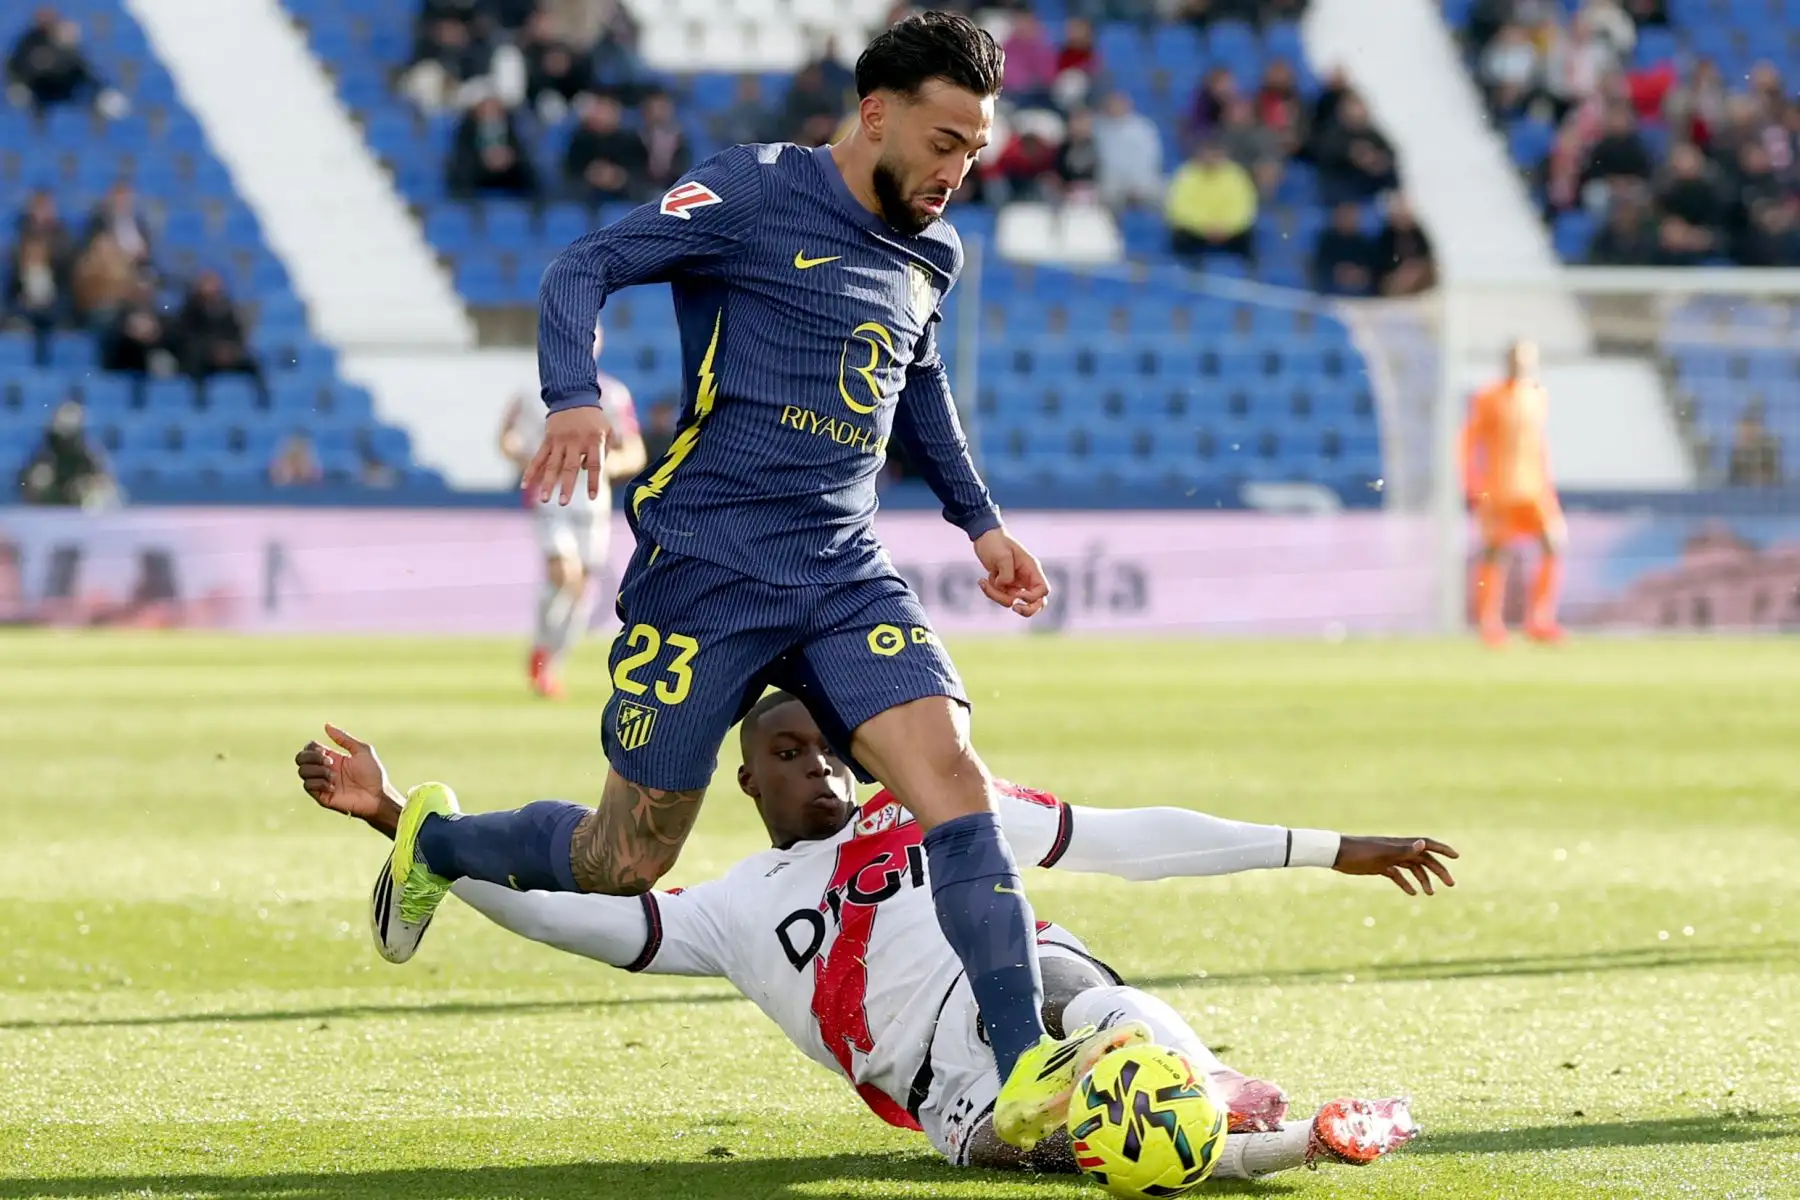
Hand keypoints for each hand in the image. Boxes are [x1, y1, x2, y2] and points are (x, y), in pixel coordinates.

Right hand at [295, 724, 400, 835]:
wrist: (377, 796)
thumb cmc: (374, 774)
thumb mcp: (362, 750)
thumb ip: (343, 738)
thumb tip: (326, 725)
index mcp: (332, 758)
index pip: (309, 748)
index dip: (312, 748)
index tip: (325, 752)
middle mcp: (324, 770)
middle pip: (301, 759)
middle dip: (311, 757)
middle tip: (330, 762)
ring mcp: (322, 783)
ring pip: (302, 771)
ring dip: (318, 771)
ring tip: (334, 776)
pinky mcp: (321, 796)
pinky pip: (308, 786)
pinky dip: (319, 783)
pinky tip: (333, 787)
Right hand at [523, 405, 611, 504]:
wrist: (574, 396)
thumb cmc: (595, 419)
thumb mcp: (608, 431)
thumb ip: (605, 451)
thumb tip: (587, 469)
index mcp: (594, 439)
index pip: (595, 464)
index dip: (593, 481)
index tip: (592, 497)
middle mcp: (576, 441)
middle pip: (571, 467)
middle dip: (567, 486)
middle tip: (563, 503)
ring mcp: (560, 440)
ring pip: (552, 464)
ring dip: (547, 483)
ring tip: (544, 499)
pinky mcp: (548, 439)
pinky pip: (539, 457)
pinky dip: (531, 471)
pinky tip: (525, 485)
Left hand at [973, 527, 1049, 617]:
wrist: (983, 536)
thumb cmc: (995, 542)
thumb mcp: (1002, 556)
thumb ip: (1007, 574)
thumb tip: (1005, 586)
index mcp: (1032, 569)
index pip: (1043, 590)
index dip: (1033, 598)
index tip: (1018, 595)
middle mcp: (1027, 578)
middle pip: (1037, 603)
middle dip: (1026, 610)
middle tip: (1014, 607)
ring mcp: (1017, 583)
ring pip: (1012, 601)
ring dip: (996, 596)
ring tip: (983, 581)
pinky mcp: (1006, 585)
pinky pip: (1001, 597)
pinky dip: (991, 592)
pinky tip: (982, 581)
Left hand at [1332, 836, 1458, 895]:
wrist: (1337, 854)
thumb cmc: (1360, 852)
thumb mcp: (1383, 853)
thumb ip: (1404, 850)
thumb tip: (1423, 843)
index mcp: (1401, 844)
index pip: (1427, 845)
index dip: (1442, 849)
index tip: (1456, 856)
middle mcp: (1398, 850)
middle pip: (1424, 859)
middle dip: (1439, 871)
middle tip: (1451, 884)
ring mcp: (1389, 858)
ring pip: (1412, 869)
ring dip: (1423, 880)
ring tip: (1430, 894)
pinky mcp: (1380, 867)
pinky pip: (1398, 875)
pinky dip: (1406, 883)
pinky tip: (1412, 893)